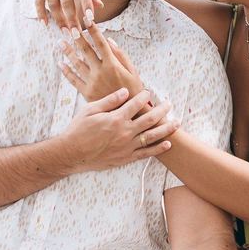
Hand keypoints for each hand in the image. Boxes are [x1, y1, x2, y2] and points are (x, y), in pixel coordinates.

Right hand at [30, 0, 103, 30]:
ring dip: (58, 19)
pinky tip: (46, 24)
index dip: (87, 5)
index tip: (91, 20)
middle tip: (76, 34)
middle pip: (66, 1)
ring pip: (53, 3)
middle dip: (71, 19)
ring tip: (65, 31)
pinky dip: (41, 12)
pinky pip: (38, 0)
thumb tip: (99, 7)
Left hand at [60, 23, 144, 103]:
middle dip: (77, 38)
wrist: (130, 113)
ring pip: (77, 64)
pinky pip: (74, 80)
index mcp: (113, 65)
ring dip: (68, 52)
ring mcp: (92, 82)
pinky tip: (61, 63)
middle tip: (70, 28)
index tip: (87, 19)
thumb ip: (121, 55)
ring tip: (61, 42)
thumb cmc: (134, 90)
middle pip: (86, 51)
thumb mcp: (132, 71)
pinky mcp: (87, 93)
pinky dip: (66, 71)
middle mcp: (100, 72)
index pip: (101, 43)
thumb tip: (109, 40)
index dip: (93, 30)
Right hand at [62, 88, 179, 171]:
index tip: (149, 92)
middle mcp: (124, 132)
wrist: (71, 154)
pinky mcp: (125, 158)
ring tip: (177, 123)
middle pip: (150, 119)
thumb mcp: (90, 110)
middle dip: (162, 110)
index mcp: (116, 118)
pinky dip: (158, 149)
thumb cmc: (78, 130)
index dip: (144, 96)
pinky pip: (146, 153)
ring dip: (166, 128)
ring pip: (152, 136)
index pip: (136, 104)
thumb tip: (125, 91)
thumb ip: (109, 101)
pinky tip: (167, 144)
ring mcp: (127, 146)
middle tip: (170, 104)